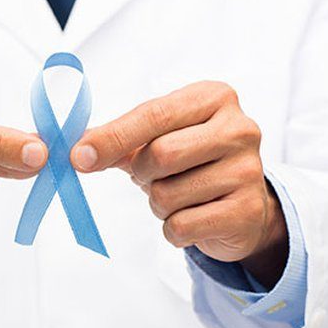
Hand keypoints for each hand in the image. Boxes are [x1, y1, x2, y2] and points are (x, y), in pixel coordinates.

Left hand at [71, 81, 287, 287]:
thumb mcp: (161, 138)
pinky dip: (172, 229)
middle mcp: (239, 129)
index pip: (154, 114)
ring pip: (167, 195)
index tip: (79, 156)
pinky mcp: (247, 211)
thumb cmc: (194, 163)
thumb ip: (121, 139)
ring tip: (179, 196)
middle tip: (151, 177)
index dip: (112, 137)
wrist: (242, 206)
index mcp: (214, 98)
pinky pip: (181, 226)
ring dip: (158, 203)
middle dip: (142, 174)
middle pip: (161, 155)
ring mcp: (248, 171)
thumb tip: (80, 150)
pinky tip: (192, 217)